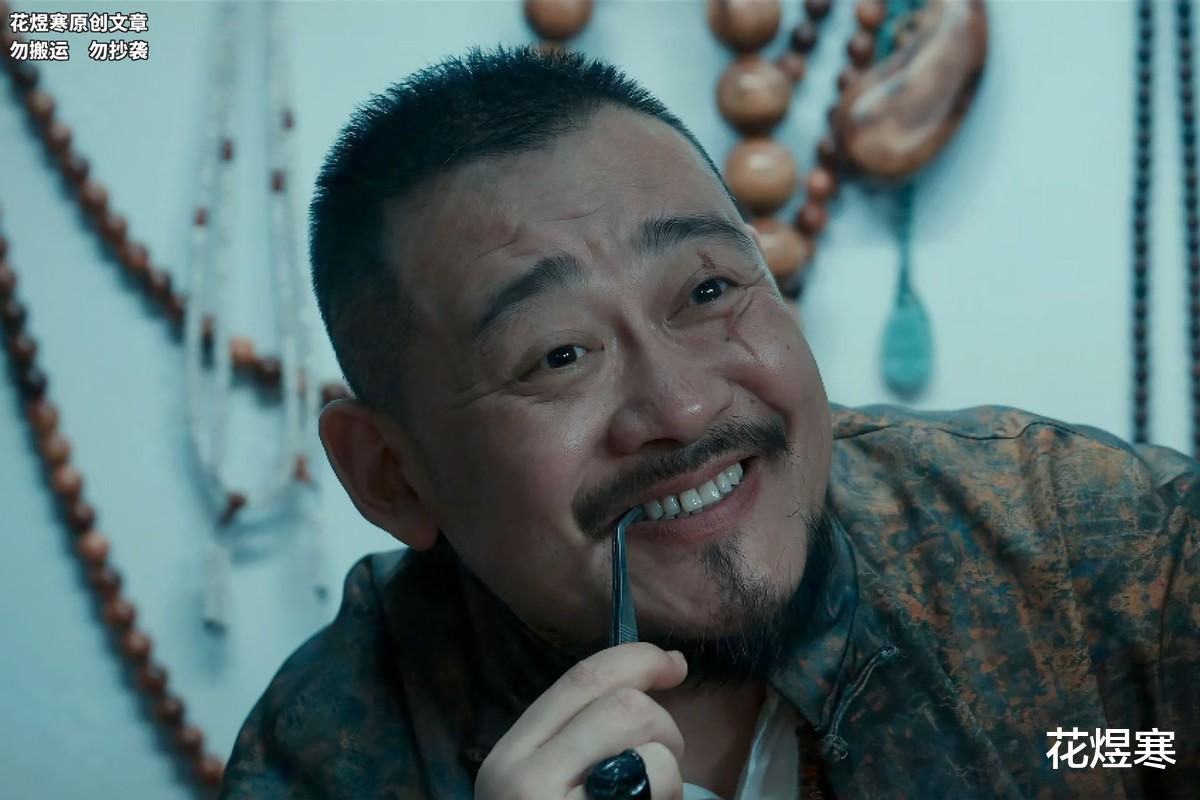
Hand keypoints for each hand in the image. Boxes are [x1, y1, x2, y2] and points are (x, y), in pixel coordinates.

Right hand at [475, 642, 688, 799]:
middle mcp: (521, 776)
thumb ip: (575, 742)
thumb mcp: (542, 785)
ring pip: (648, 746)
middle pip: (621, 706)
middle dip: (662, 726)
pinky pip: (656, 784)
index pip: (578, 679)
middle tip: (664, 767)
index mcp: (510, 756)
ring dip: (670, 770)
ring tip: (653, 797)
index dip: (636, 659)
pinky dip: (670, 794)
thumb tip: (644, 685)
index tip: (674, 663)